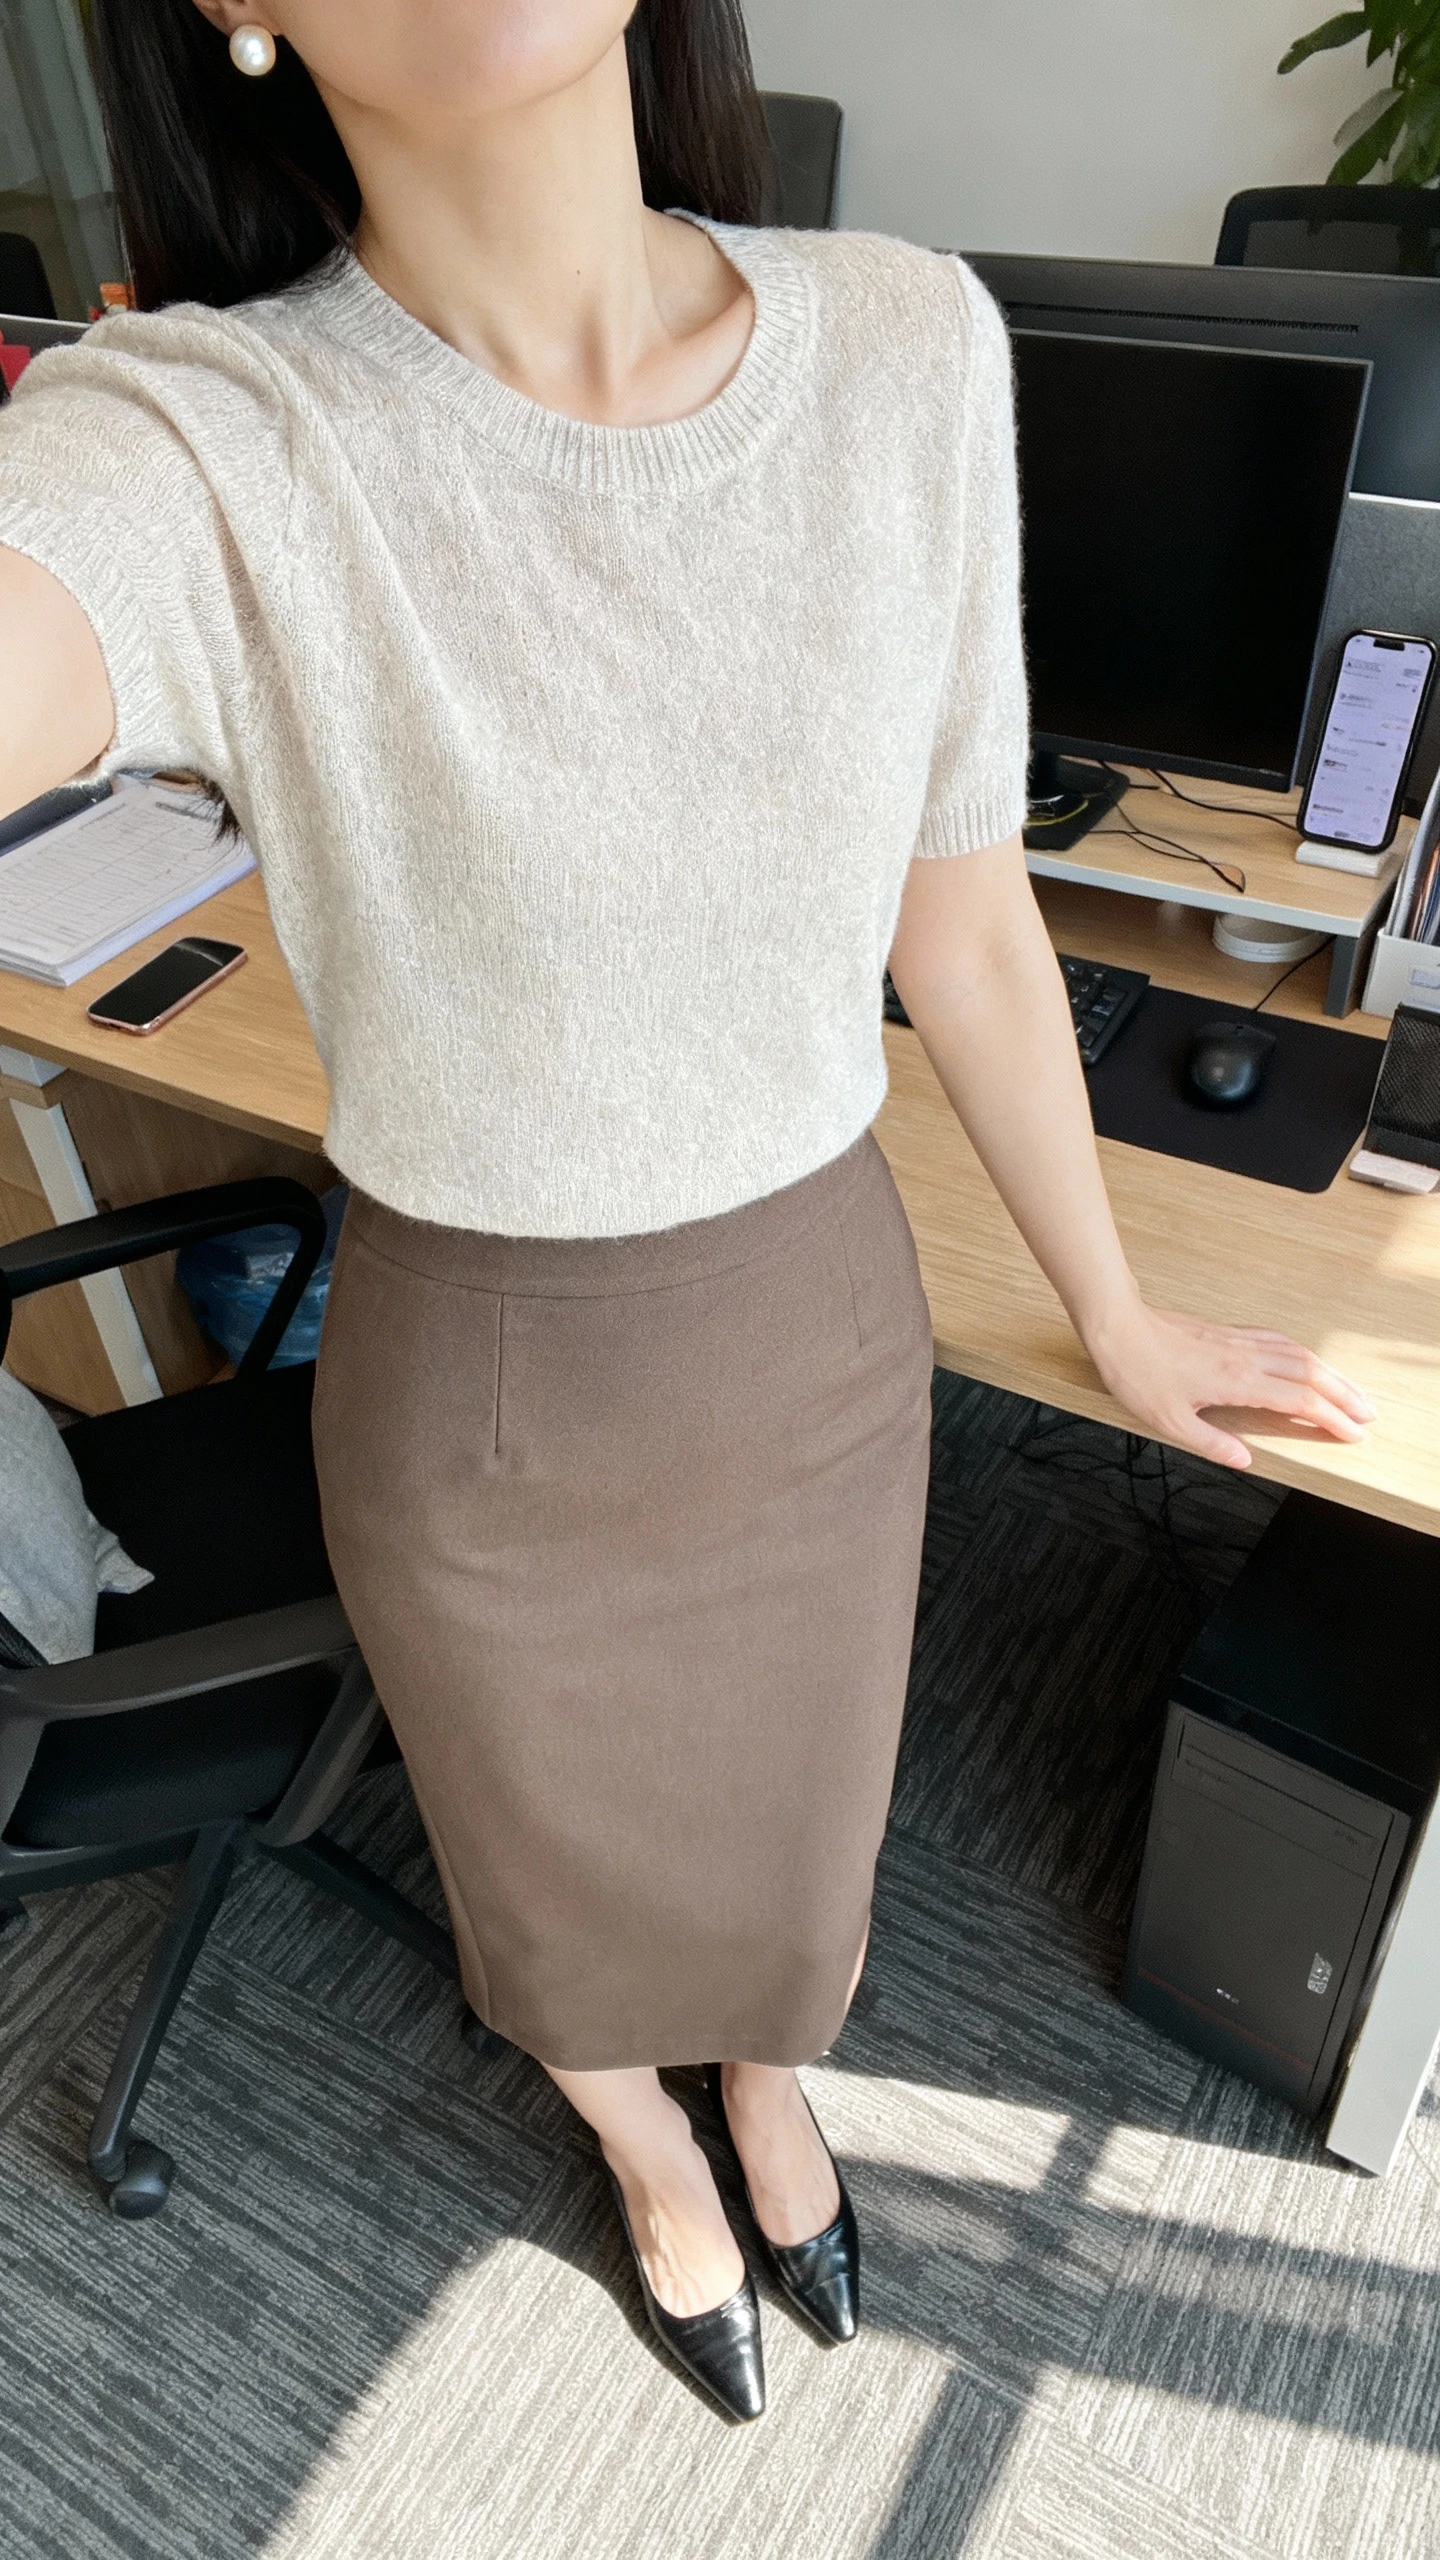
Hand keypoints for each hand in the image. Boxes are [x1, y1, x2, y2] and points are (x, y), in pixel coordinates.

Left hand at [1084, 1303, 1375, 1469]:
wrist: (1118, 1326)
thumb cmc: (1138, 1372)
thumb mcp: (1169, 1420)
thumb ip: (1211, 1443)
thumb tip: (1245, 1460)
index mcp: (1237, 1381)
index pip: (1299, 1401)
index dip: (1330, 1418)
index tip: (1353, 1434)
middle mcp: (1246, 1357)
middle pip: (1311, 1373)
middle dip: (1344, 1394)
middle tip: (1369, 1413)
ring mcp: (1239, 1341)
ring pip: (1299, 1353)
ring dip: (1330, 1372)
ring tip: (1349, 1390)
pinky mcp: (1228, 1332)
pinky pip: (1279, 1341)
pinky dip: (1303, 1353)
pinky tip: (1306, 1360)